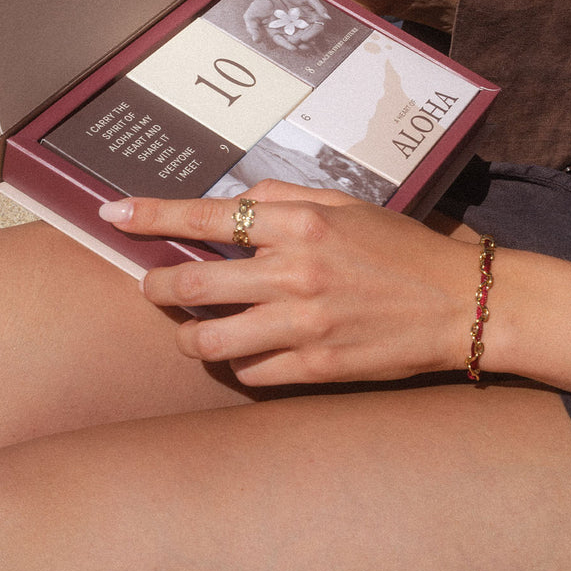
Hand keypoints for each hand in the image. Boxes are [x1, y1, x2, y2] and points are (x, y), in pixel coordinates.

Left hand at [99, 184, 480, 385]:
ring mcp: (301, 325)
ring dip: (189, 334)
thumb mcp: (346, 205)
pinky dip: (237, 360)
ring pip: (207, 340)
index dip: (150, 215)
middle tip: (154, 286)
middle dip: (157, 287)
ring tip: (194, 327)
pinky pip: (246, 371)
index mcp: (300, 223)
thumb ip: (285, 199)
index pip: (206, 217)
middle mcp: (293, 272)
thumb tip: (234, 202)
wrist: (458, 303)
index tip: (112, 213)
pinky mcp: (312, 369)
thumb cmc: (400, 248)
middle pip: (191, 285)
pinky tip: (247, 348)